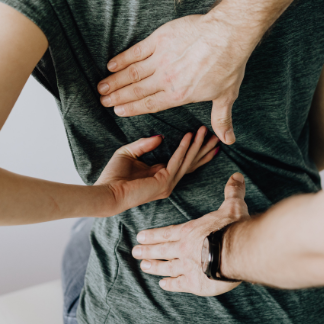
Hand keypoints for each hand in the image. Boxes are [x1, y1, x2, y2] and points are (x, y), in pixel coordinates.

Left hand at [96, 126, 218, 214]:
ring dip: (197, 145)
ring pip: (187, 161)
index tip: (204, 137)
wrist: (106, 192)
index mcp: (160, 175)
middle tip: (217, 135)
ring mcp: (167, 184)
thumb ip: (144, 144)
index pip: (183, 162)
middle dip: (204, 149)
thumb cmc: (113, 176)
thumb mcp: (129, 153)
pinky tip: (189, 136)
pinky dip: (183, 148)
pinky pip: (177, 162)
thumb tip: (161, 137)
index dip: (195, 150)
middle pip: (191, 163)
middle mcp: (167, 181)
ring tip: (205, 131)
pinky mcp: (164, 182)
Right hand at [97, 15, 253, 144]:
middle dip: (117, 97)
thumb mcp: (226, 96)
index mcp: (179, 95)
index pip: (150, 105)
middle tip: (103, 101)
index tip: (118, 111)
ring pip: (132, 73)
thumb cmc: (228, 65)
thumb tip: (228, 140)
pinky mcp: (159, 40)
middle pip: (136, 91)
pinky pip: (136, 51)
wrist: (227, 35)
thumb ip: (221, 119)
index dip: (132, 108)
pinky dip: (122, 59)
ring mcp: (161, 59)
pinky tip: (111, 64)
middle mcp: (166, 79)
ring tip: (102, 87)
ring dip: (115, 81)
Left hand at [132, 173, 248, 295]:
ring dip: (154, 267)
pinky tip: (163, 284)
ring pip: (166, 267)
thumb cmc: (233, 228)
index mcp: (190, 231)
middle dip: (147, 251)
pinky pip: (178, 284)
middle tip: (135, 252)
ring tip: (144, 267)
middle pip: (162, 250)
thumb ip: (232, 192)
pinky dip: (170, 284)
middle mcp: (184, 249)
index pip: (167, 233)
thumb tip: (236, 176)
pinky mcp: (194, 283)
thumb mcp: (233, 206)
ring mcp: (187, 267)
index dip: (153, 235)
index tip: (140, 236)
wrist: (237, 251)